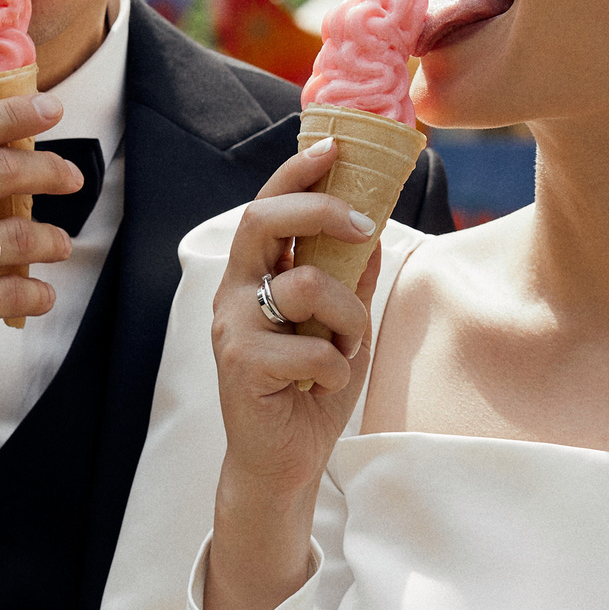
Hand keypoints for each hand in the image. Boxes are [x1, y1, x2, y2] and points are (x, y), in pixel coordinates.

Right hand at [0, 92, 84, 482]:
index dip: (13, 112)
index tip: (47, 108)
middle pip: (0, 169)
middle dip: (50, 168)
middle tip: (70, 176)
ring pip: (20, 233)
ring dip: (52, 238)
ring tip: (58, 244)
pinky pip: (16, 291)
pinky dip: (37, 293)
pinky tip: (37, 294)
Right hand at [203, 139, 382, 609]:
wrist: (284, 462)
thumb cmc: (309, 390)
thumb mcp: (341, 328)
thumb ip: (351, 282)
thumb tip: (375, 233)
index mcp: (255, 276)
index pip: (267, 207)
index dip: (296, 172)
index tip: (334, 147)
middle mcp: (235, 293)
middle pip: (263, 219)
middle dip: (320, 210)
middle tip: (364, 226)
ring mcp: (233, 327)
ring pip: (307, 285)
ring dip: (347, 319)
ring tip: (344, 351)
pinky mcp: (242, 366)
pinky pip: (312, 347)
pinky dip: (336, 368)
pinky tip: (323, 386)